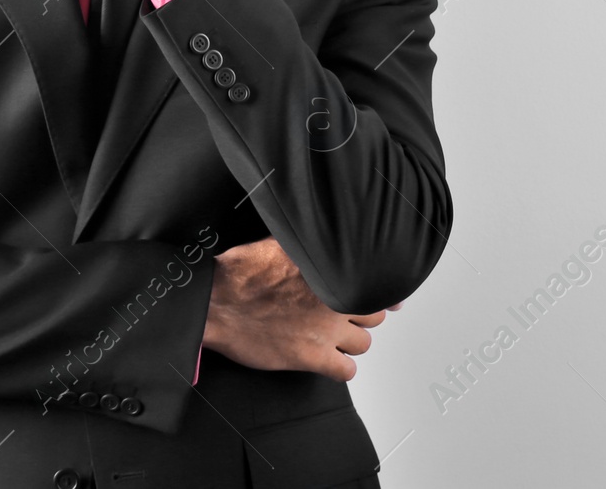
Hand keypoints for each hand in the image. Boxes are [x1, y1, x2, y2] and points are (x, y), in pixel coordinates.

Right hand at [201, 236, 400, 381]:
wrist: (217, 302)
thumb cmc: (241, 272)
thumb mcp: (278, 242)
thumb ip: (307, 244)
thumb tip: (320, 233)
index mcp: (329, 272)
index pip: (376, 286)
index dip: (381, 294)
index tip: (388, 298)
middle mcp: (334, 301)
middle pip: (373, 316)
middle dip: (359, 316)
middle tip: (342, 316)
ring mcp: (325, 331)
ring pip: (364, 344)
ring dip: (350, 342)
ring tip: (333, 338)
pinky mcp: (312, 357)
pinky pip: (346, 371)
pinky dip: (340, 368)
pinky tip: (328, 361)